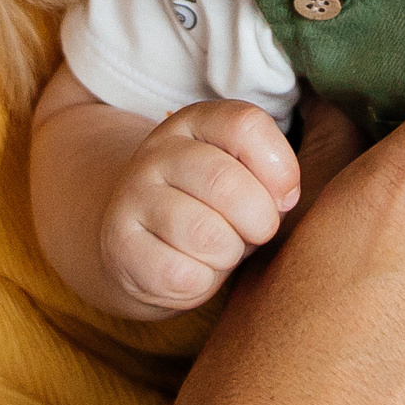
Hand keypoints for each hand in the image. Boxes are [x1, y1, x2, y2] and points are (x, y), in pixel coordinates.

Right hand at [101, 101, 299, 314]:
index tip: (284, 197)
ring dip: (228, 255)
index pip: (246, 124)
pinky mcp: (120, 243)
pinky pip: (181, 274)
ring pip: (205, 234)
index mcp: (195, 122)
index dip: (280, 168)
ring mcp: (132, 195)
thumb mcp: (246, 179)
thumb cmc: (213, 210)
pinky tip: (192, 271)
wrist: (142, 246)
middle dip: (259, 221)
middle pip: (226, 182)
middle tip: (256, 232)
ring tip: (220, 251)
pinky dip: (201, 283)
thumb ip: (272, 176)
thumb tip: (283, 198)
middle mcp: (158, 151)